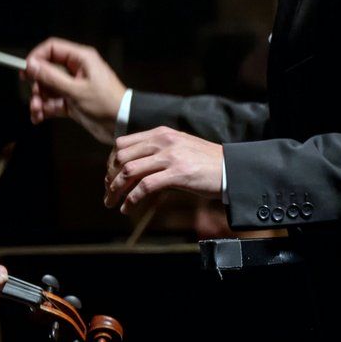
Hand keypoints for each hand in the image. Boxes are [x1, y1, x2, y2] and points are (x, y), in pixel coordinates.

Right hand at [24, 37, 126, 143]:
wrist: (124, 125)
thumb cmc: (104, 103)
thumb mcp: (75, 90)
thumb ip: (51, 77)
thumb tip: (30, 64)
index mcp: (80, 59)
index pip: (51, 49)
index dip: (36, 57)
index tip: (25, 71)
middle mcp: (76, 70)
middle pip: (46, 70)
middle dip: (37, 85)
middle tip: (34, 97)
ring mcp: (73, 87)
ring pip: (47, 88)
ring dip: (38, 99)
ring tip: (37, 111)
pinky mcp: (72, 102)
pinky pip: (52, 102)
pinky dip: (44, 109)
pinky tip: (38, 117)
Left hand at [105, 127, 222, 212]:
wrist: (232, 168)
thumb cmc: (205, 162)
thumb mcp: (178, 146)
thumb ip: (157, 150)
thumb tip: (131, 165)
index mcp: (160, 133)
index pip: (122, 144)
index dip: (111, 162)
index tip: (109, 178)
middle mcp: (162, 141)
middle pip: (122, 158)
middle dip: (110, 178)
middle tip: (108, 193)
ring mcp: (170, 156)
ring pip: (129, 171)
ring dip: (115, 190)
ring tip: (112, 203)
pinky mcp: (177, 173)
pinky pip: (145, 186)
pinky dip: (131, 199)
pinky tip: (127, 208)